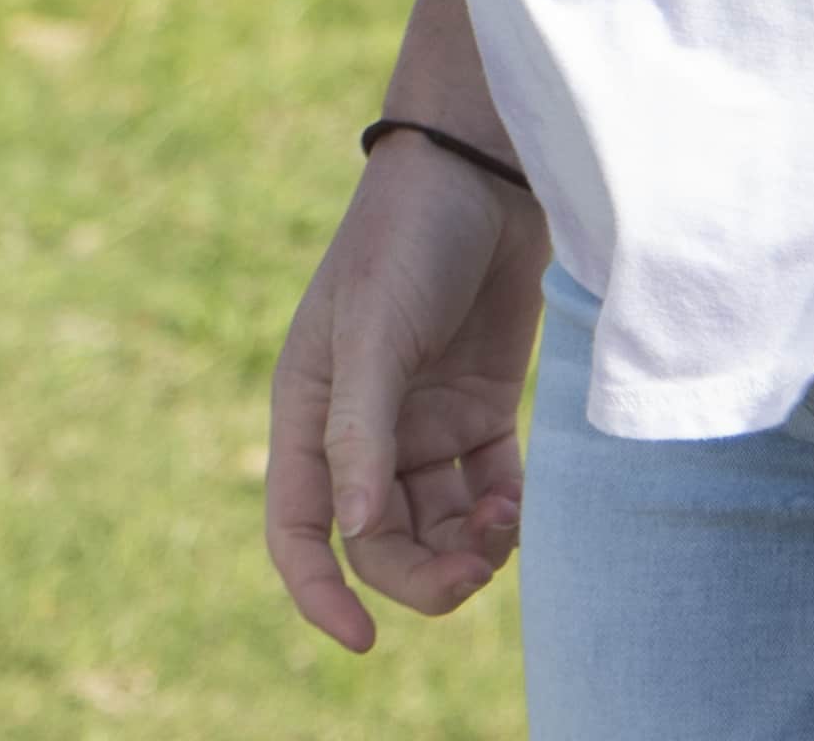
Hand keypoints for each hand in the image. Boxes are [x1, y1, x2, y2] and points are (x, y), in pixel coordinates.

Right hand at [263, 140, 540, 650]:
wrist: (484, 174)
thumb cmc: (408, 240)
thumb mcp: (375, 330)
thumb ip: (362, 432)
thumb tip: (359, 532)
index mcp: (308, 408)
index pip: (297, 527)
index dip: (317, 591)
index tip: (361, 640)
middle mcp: (359, 427)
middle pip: (379, 542)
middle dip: (422, 573)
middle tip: (476, 564)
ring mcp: (419, 423)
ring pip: (434, 529)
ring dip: (466, 548)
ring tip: (504, 526)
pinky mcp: (476, 412)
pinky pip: (483, 497)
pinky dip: (500, 517)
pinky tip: (516, 504)